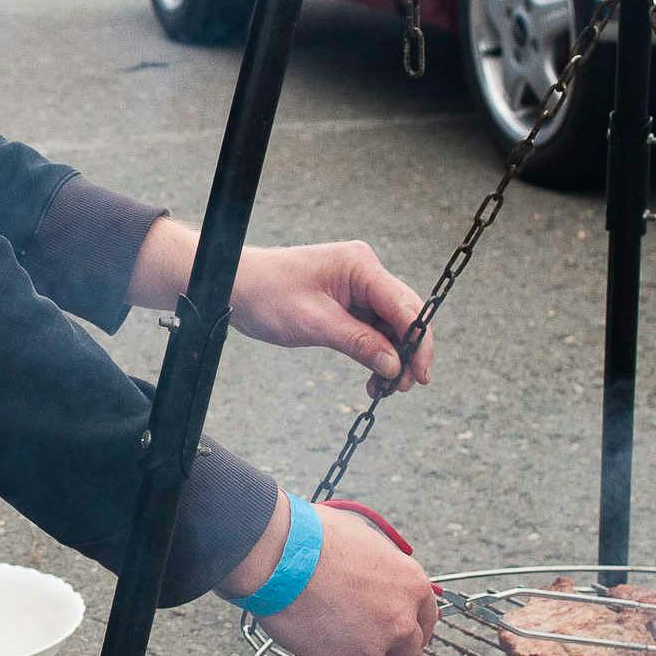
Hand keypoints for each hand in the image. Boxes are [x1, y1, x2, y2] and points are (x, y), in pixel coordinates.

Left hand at [128, 222, 436, 390]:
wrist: (235, 286)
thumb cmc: (268, 296)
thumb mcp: (313, 323)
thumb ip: (358, 342)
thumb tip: (395, 365)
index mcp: (360, 266)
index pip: (404, 305)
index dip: (418, 342)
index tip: (420, 376)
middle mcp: (365, 271)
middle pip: (404, 315)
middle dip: (407, 353)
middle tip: (401, 388)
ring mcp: (358, 286)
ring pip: (391, 326)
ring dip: (392, 358)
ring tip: (383, 389)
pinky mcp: (349, 301)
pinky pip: (374, 329)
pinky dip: (376, 353)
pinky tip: (373, 377)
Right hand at [223, 500, 437, 655]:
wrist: (280, 556)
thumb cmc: (318, 539)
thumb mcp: (367, 540)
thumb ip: (385, 568)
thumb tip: (382, 574)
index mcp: (412, 585)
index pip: (428, 616)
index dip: (413, 620)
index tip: (403, 625)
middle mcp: (401, 619)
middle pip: (410, 646)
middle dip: (392, 642)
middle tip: (365, 630)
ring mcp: (374, 645)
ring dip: (356, 645)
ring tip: (326, 618)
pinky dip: (328, 652)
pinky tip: (311, 626)